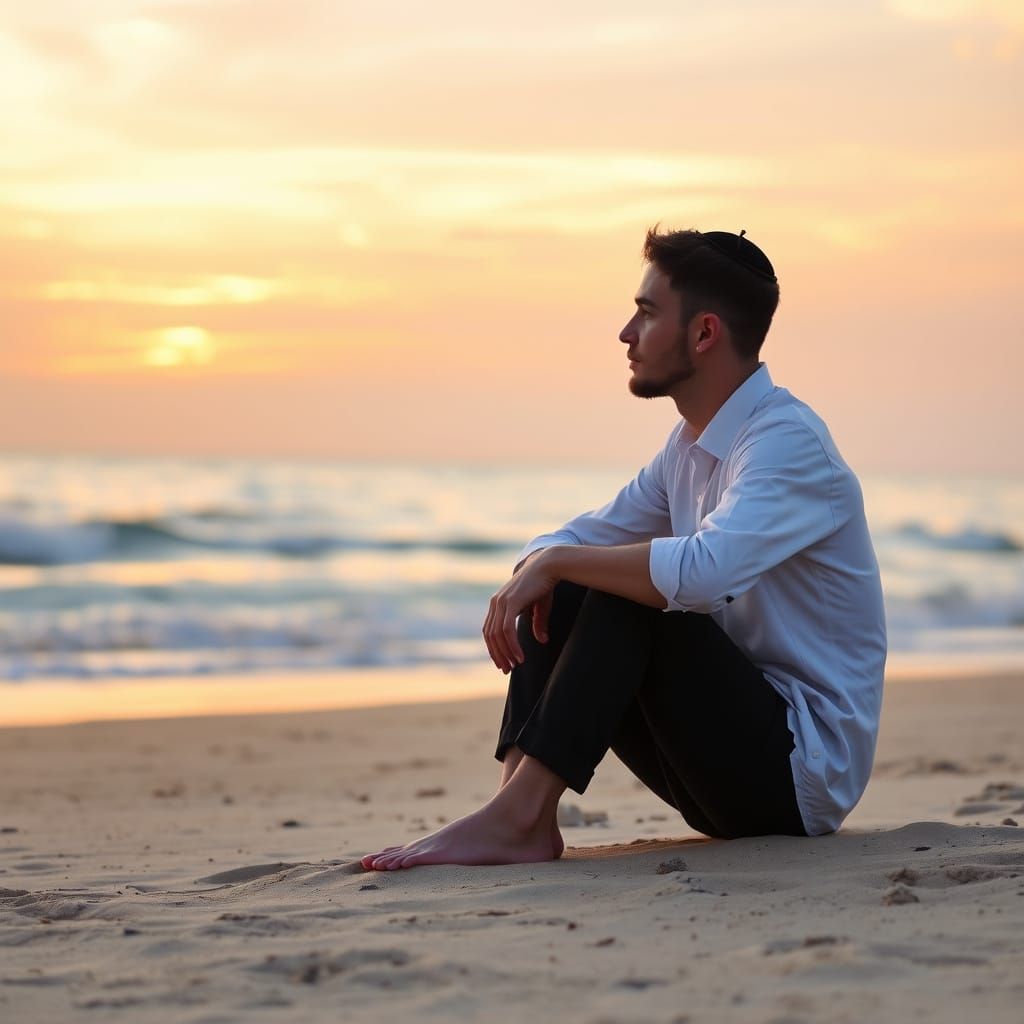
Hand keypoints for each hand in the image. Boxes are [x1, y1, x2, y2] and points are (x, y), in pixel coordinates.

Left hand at [483, 553, 558, 672]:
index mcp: (498, 602)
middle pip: (490, 635)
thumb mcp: (539, 608)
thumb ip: (537, 623)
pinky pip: (507, 630)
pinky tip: (519, 656)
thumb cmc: (544, 584)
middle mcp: (496, 602)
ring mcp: (501, 601)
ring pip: (497, 635)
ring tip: (515, 665)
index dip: (494, 648)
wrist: (549, 565)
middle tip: (506, 669)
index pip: (489, 630)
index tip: (502, 662)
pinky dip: (512, 645)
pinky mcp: (510, 602)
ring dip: (505, 653)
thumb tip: (542, 640)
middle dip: (498, 654)